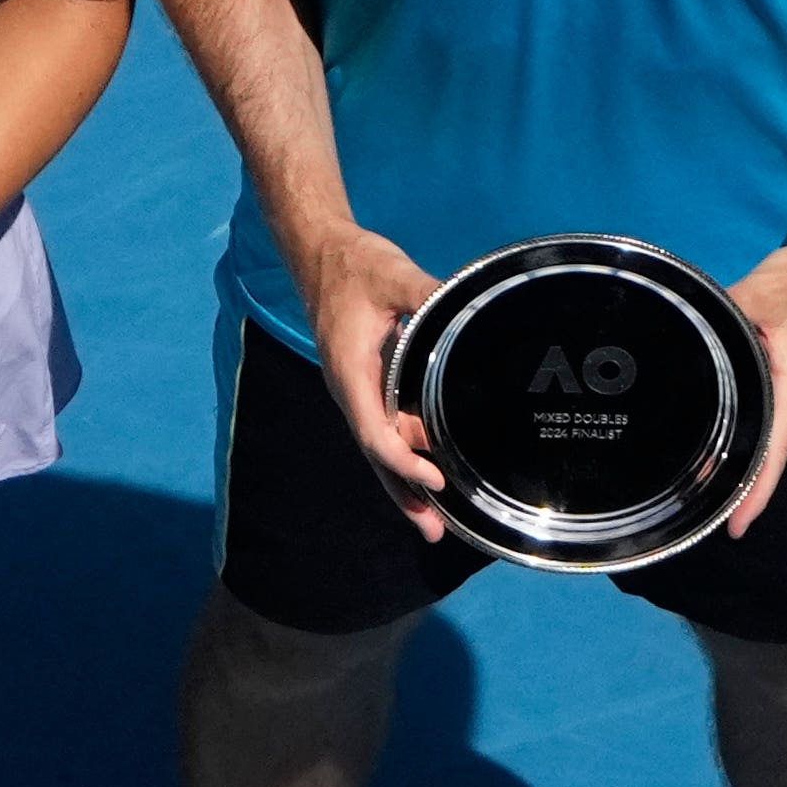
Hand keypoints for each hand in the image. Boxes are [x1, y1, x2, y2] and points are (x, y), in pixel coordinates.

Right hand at [301, 224, 448, 533]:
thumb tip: (465, 309)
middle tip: (434, 531)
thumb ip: (427, 295)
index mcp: (350, 372)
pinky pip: (383, 430)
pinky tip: (423, 478)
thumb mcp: (393, 275)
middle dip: (403, 494)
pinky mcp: (366, 385)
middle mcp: (349, 390)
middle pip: (375, 455)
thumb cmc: (354, 266)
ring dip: (403, 485)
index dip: (403, 460)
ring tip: (431, 525)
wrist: (321, 254)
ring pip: (379, 448)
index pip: (374, 430)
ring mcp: (357, 391)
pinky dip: (402, 459)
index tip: (434, 478)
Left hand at [715, 233, 786, 540]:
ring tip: (704, 493)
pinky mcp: (784, 378)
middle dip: (740, 490)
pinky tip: (719, 445)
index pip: (773, 451)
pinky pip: (762, 417)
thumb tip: (684, 329)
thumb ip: (721, 314)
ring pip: (764, 437)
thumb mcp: (759, 293)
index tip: (736, 528)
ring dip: (740, 464)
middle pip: (767, 455)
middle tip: (702, 519)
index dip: (755, 493)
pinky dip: (743, 436)